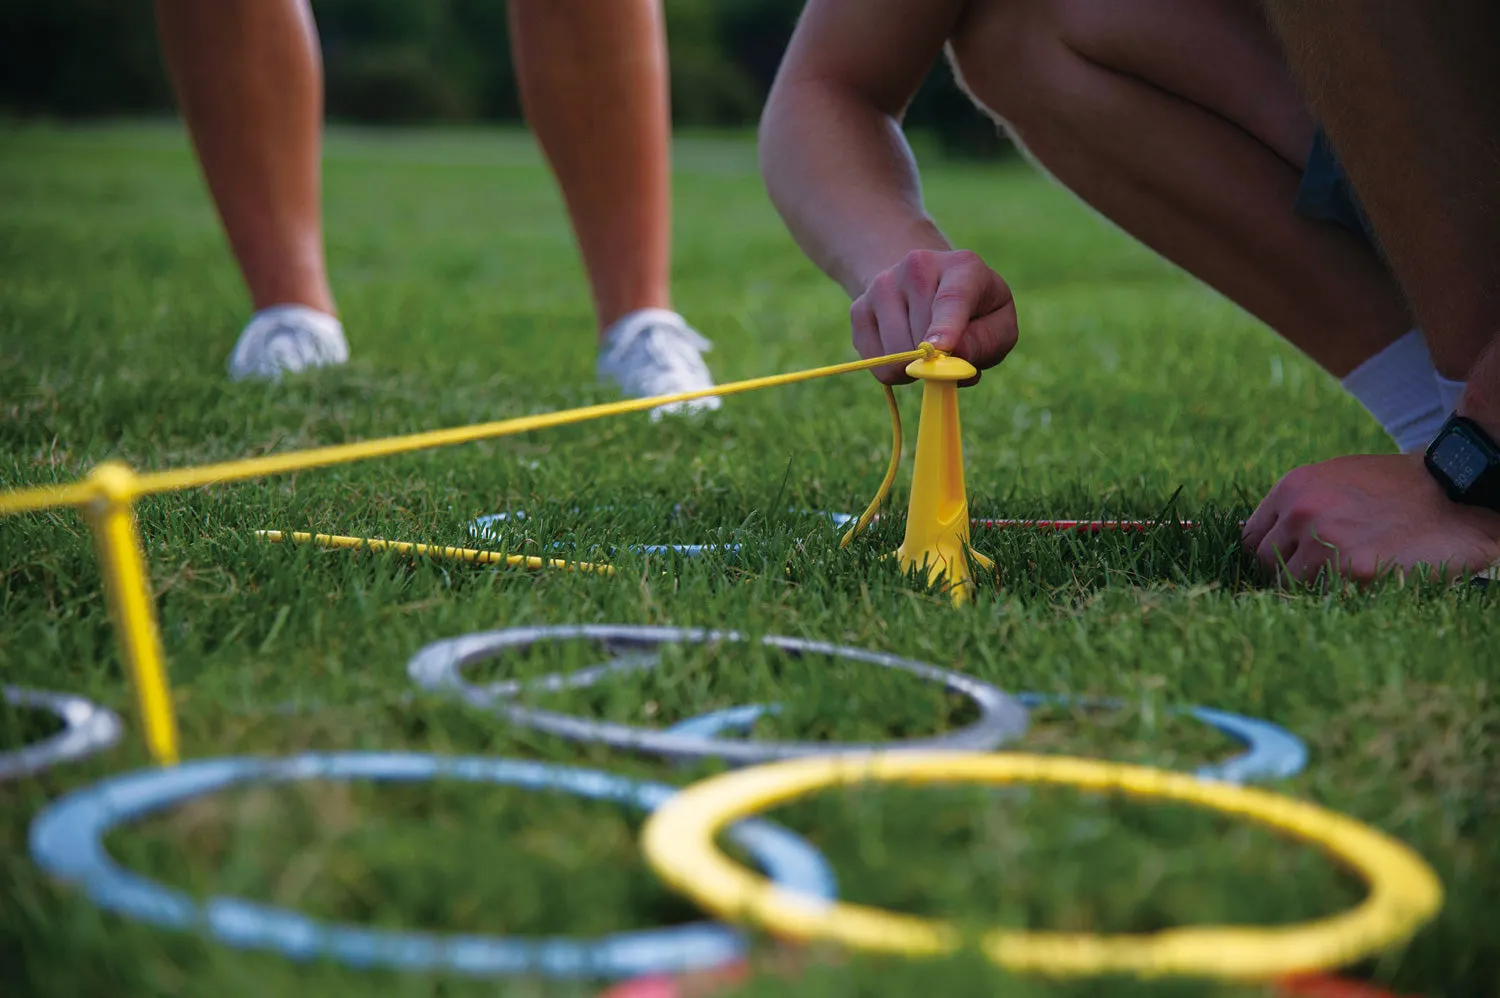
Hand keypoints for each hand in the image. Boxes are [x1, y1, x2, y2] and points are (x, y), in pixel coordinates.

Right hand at [850, 249, 1018, 384]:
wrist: (928, 284)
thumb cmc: (975, 311)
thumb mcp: (999, 324)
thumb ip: (986, 342)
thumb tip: (949, 357)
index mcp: (962, 267)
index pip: (952, 299)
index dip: (945, 327)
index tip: (941, 349)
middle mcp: (917, 267)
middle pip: (920, 338)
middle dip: (938, 363)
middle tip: (951, 355)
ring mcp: (882, 285)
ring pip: (894, 355)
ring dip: (915, 369)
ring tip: (929, 349)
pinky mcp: (859, 308)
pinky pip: (875, 363)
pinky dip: (894, 370)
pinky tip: (906, 347)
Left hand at [1242, 453, 1499, 583]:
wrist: (1457, 490)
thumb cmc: (1399, 488)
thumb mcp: (1337, 479)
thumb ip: (1300, 504)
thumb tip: (1263, 537)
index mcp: (1293, 488)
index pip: (1250, 537)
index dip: (1268, 555)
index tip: (1284, 564)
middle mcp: (1300, 511)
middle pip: (1264, 563)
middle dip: (1286, 573)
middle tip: (1318, 575)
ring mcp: (1323, 540)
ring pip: (1290, 585)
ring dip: (1313, 587)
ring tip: (1347, 576)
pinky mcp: (1352, 569)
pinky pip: (1325, 597)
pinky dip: (1340, 595)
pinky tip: (1366, 581)